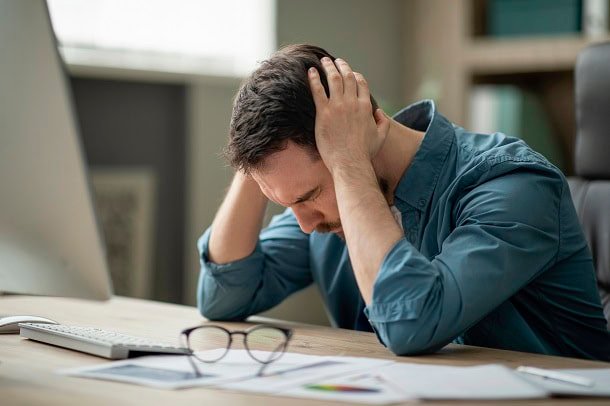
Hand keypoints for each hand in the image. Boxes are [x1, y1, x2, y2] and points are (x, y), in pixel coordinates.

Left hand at [308, 57, 390, 173]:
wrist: (350, 162)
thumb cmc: (364, 153)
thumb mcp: (381, 137)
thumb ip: (383, 122)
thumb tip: (379, 112)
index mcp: (366, 107)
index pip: (361, 83)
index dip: (356, 75)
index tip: (350, 72)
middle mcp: (353, 103)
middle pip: (347, 77)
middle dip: (342, 66)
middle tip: (335, 61)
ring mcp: (338, 106)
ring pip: (333, 79)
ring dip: (328, 67)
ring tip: (323, 61)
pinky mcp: (324, 113)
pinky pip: (318, 90)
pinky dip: (314, 78)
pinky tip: (310, 71)